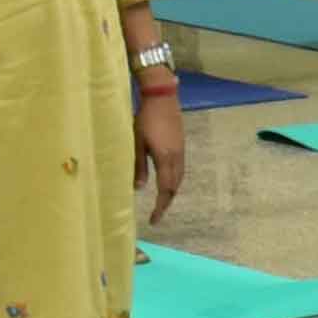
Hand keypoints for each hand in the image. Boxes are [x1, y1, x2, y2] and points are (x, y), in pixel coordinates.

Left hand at [134, 86, 187, 219]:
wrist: (162, 97)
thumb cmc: (146, 118)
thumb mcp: (136, 142)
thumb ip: (138, 166)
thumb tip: (139, 188)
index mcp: (165, 158)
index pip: (166, 189)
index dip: (160, 207)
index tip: (154, 220)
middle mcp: (177, 157)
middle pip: (175, 186)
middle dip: (167, 202)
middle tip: (157, 213)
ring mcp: (181, 151)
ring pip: (179, 178)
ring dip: (171, 191)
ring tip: (162, 200)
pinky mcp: (181, 144)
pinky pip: (180, 169)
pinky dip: (174, 180)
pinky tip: (166, 179)